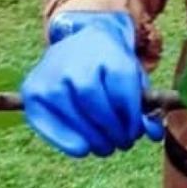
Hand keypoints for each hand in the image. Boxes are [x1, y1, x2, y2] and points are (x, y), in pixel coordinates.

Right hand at [21, 11, 164, 156]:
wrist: (79, 39)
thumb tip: (154, 134)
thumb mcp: (132, 75)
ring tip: (106, 146)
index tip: (136, 130)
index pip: (122, 89)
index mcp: (107, 50)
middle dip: (114, 131)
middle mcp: (75, 60)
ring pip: (76, 115)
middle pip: (97, 104)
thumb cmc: (110, 65)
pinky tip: (82, 147)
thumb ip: (145, 103)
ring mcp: (50, 74)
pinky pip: (48, 124)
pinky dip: (66, 141)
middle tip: (123, 143)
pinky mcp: (32, 90)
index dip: (132, 117)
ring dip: (95, 139)